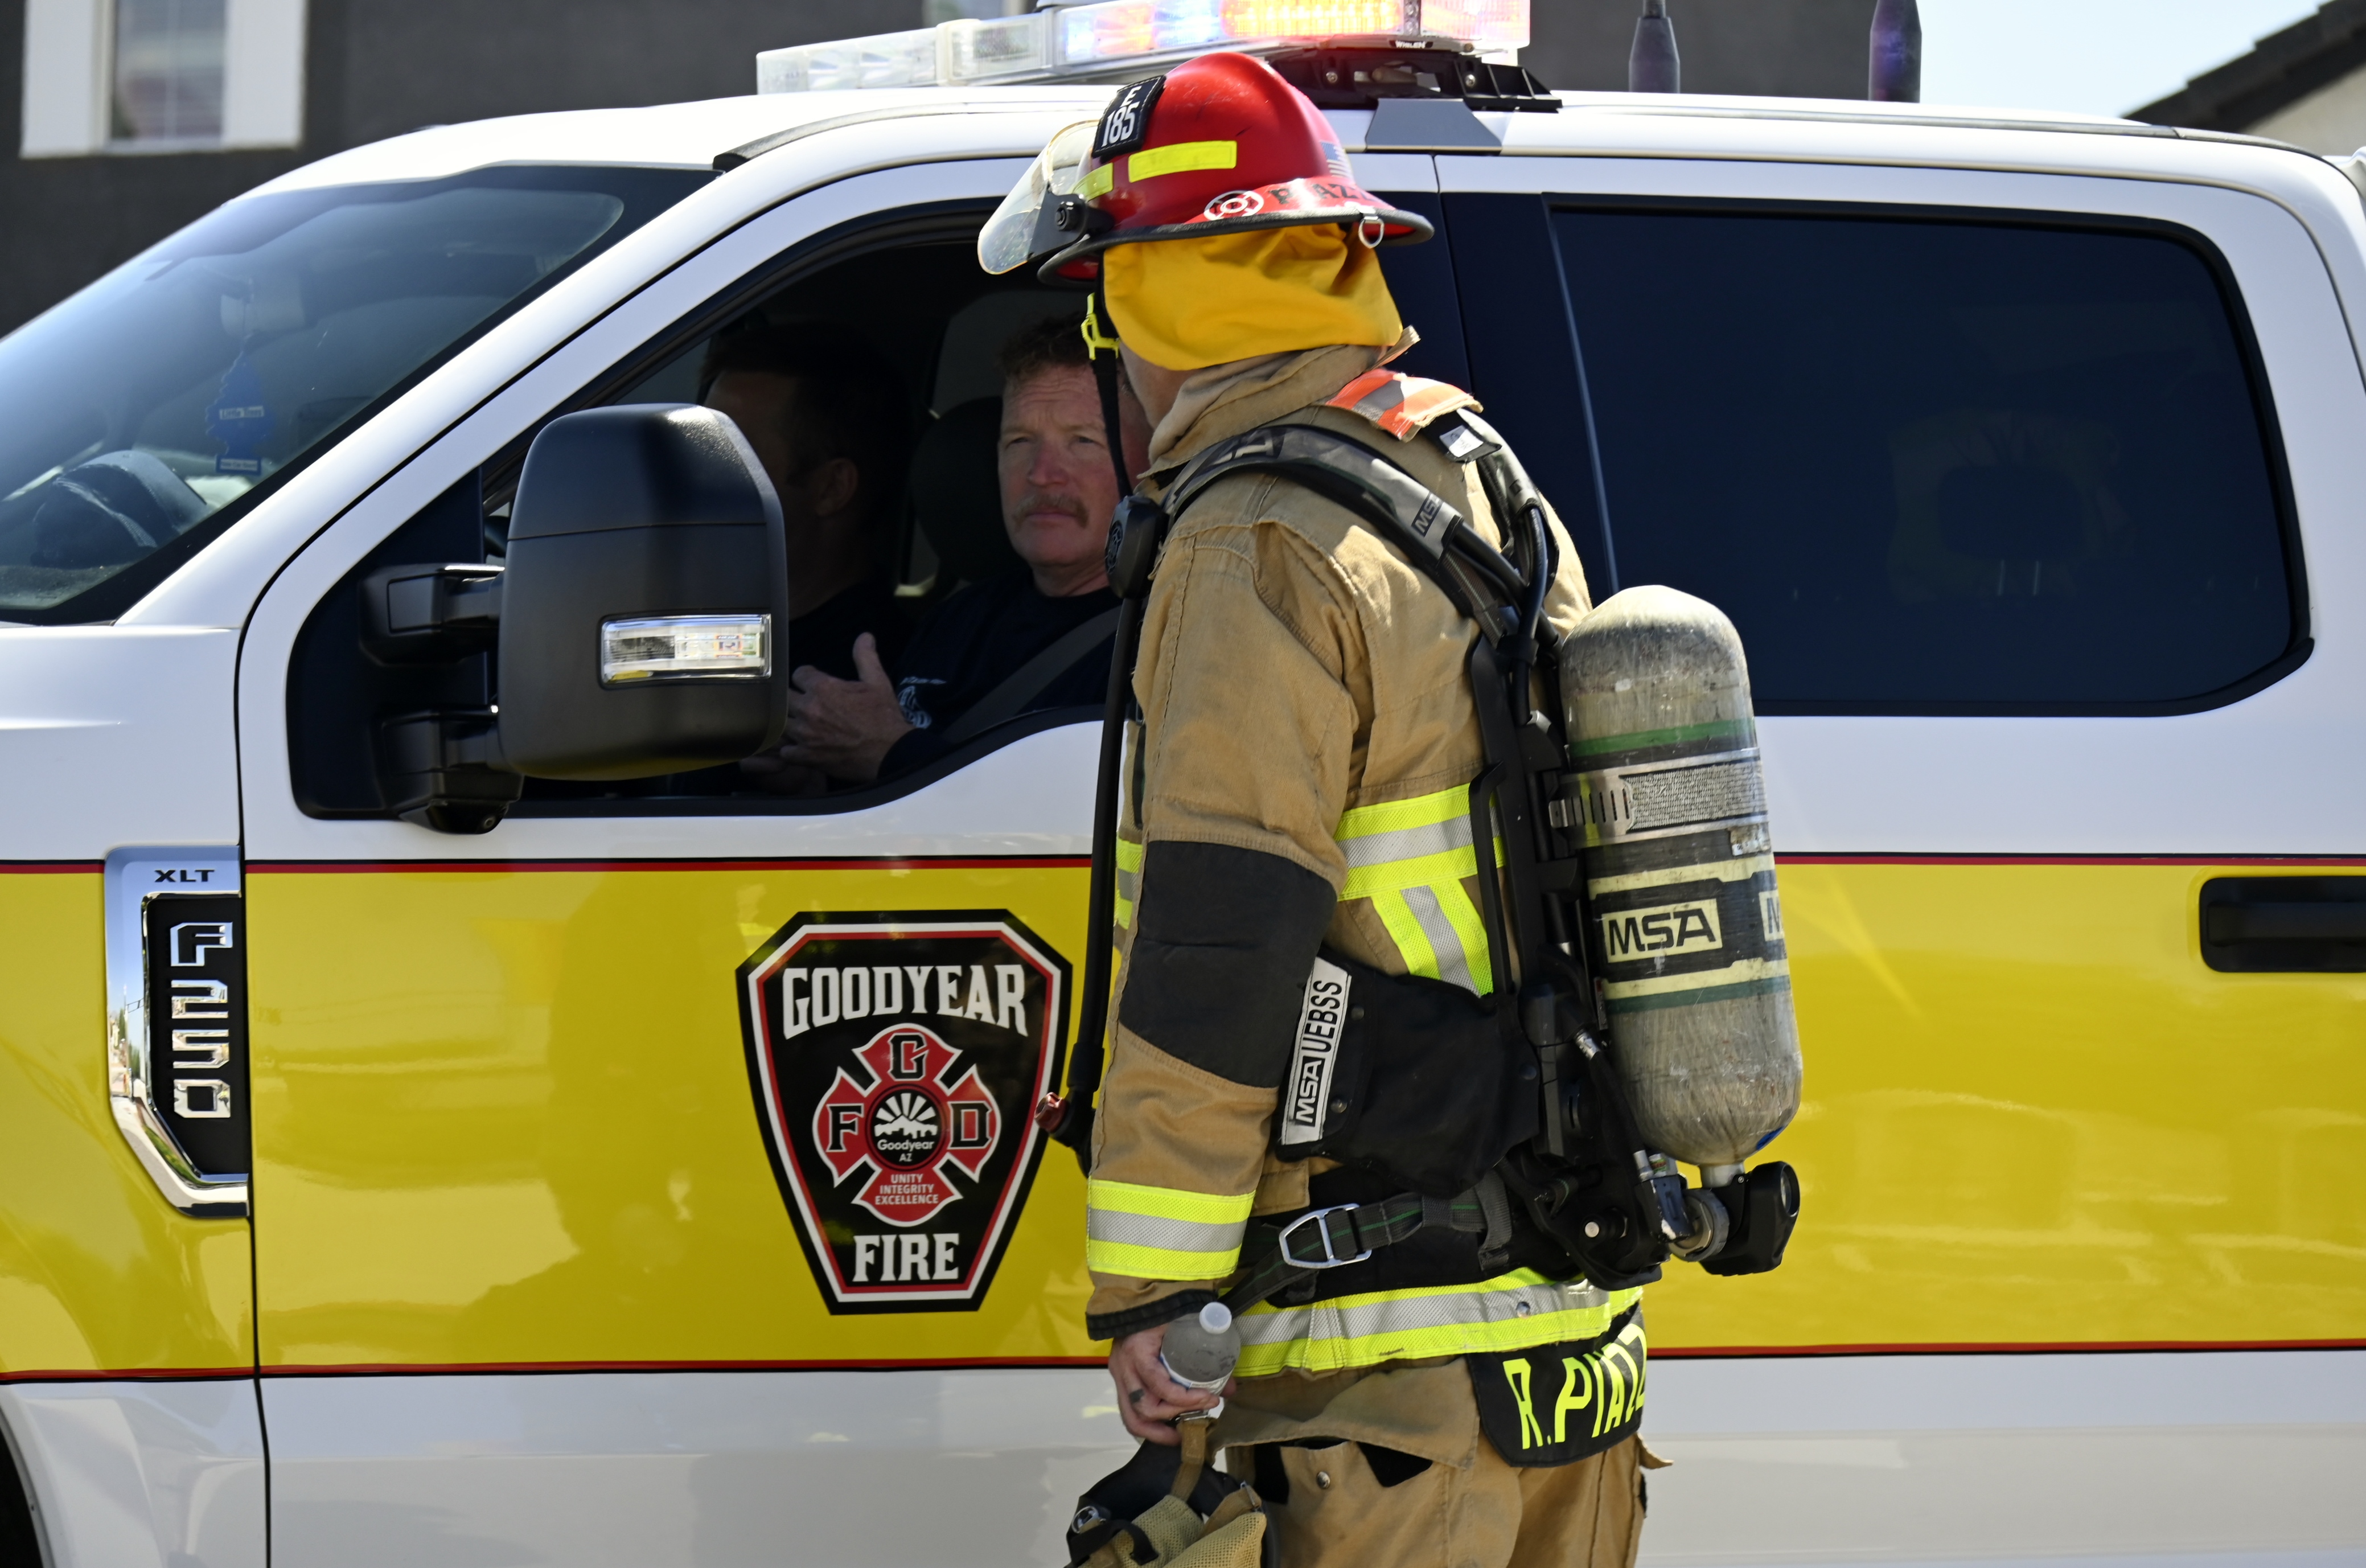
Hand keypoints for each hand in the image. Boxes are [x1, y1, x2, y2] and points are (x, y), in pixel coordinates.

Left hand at [767, 633, 913, 782]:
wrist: (890, 753)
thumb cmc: (884, 717)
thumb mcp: (878, 682)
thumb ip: (865, 657)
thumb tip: (865, 636)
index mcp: (823, 689)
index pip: (798, 674)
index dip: (806, 677)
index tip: (813, 682)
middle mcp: (809, 709)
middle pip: (784, 697)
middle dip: (794, 698)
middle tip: (806, 703)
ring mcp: (805, 735)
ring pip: (781, 724)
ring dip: (789, 722)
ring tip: (800, 724)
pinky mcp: (806, 756)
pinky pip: (785, 751)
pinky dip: (791, 749)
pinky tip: (799, 747)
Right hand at [1107, 1321, 1225, 1444]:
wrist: (1138, 1297)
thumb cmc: (1163, 1309)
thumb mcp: (1185, 1324)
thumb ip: (1206, 1351)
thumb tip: (1229, 1388)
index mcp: (1137, 1350)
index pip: (1159, 1385)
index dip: (1186, 1399)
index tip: (1211, 1399)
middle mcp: (1122, 1366)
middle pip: (1143, 1407)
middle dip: (1174, 1417)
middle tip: (1199, 1419)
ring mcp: (1119, 1375)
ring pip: (1131, 1416)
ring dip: (1157, 1432)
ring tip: (1180, 1437)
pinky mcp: (1122, 1381)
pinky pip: (1130, 1411)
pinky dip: (1149, 1424)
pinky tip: (1168, 1428)